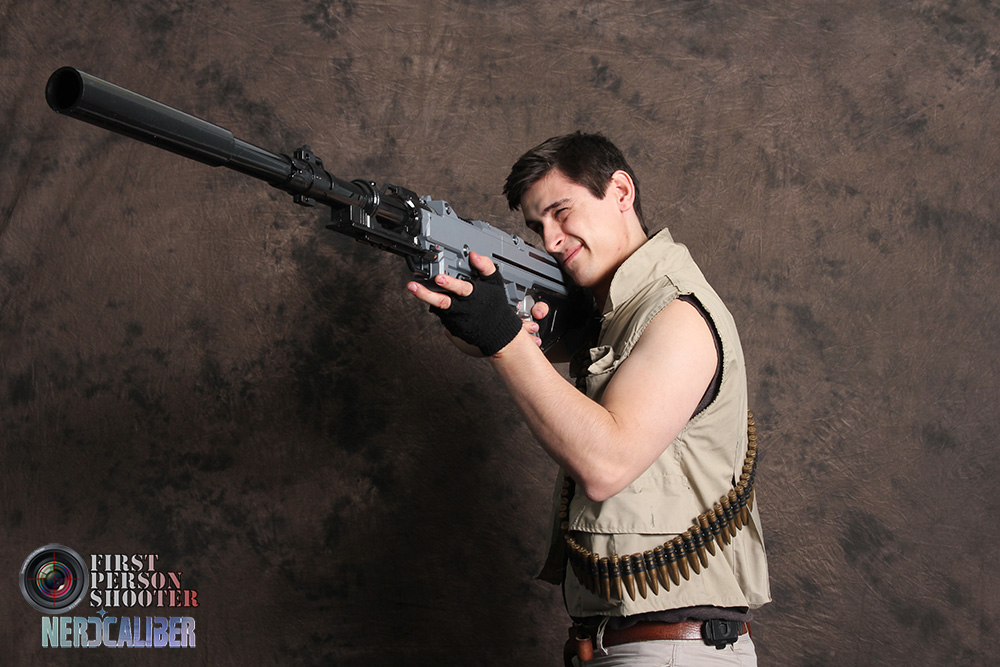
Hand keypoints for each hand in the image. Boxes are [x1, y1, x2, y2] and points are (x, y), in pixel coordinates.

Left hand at [406, 252, 523, 355]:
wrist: (497, 331)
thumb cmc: (495, 305)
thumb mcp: (495, 283)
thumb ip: (485, 267)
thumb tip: (474, 255)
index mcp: (474, 295)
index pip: (462, 288)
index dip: (451, 283)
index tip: (439, 278)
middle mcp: (463, 308)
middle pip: (443, 301)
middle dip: (427, 293)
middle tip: (413, 285)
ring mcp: (456, 318)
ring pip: (438, 307)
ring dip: (424, 297)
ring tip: (413, 287)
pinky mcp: (452, 326)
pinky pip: (440, 314)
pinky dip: (435, 305)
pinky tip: (429, 296)